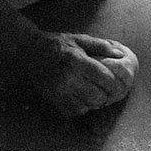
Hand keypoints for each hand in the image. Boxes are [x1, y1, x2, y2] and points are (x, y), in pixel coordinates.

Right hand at [18, 32, 136, 117]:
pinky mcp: (53, 99)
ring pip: (87, 106)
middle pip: (97, 96)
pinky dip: (82, 107)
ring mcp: (60, 91)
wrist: (29, 51)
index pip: (104, 77)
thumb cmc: (58, 44)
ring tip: (96, 94)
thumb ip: (101, 46)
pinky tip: (83, 98)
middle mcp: (69, 78)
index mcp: (77, 61)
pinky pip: (74, 111)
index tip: (120, 84)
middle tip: (108, 91)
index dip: (115, 83)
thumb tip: (120, 54)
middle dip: (106, 95)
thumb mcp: (79, 39)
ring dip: (95, 102)